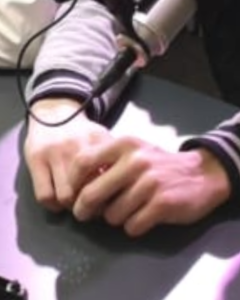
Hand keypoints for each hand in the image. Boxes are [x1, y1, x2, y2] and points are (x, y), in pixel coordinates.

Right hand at [24, 98, 114, 212]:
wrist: (55, 111)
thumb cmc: (81, 132)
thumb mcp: (101, 138)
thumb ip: (111, 157)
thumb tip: (124, 185)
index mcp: (98, 140)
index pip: (109, 176)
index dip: (111, 194)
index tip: (110, 200)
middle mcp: (77, 146)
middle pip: (88, 189)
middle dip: (90, 204)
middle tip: (91, 207)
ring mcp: (56, 153)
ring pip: (65, 196)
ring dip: (70, 206)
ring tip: (74, 204)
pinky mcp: (36, 160)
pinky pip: (45, 195)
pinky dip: (52, 205)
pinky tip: (57, 201)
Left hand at [70, 137, 231, 236]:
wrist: (204, 173)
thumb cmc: (161, 165)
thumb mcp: (135, 152)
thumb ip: (108, 162)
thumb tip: (76, 187)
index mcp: (125, 144)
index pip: (82, 162)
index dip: (73, 184)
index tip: (76, 195)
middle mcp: (135, 160)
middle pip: (90, 195)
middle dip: (86, 210)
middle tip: (91, 213)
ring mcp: (149, 182)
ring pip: (111, 215)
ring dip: (117, 218)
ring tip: (131, 209)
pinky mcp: (162, 203)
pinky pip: (132, 227)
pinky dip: (135, 226)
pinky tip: (145, 216)